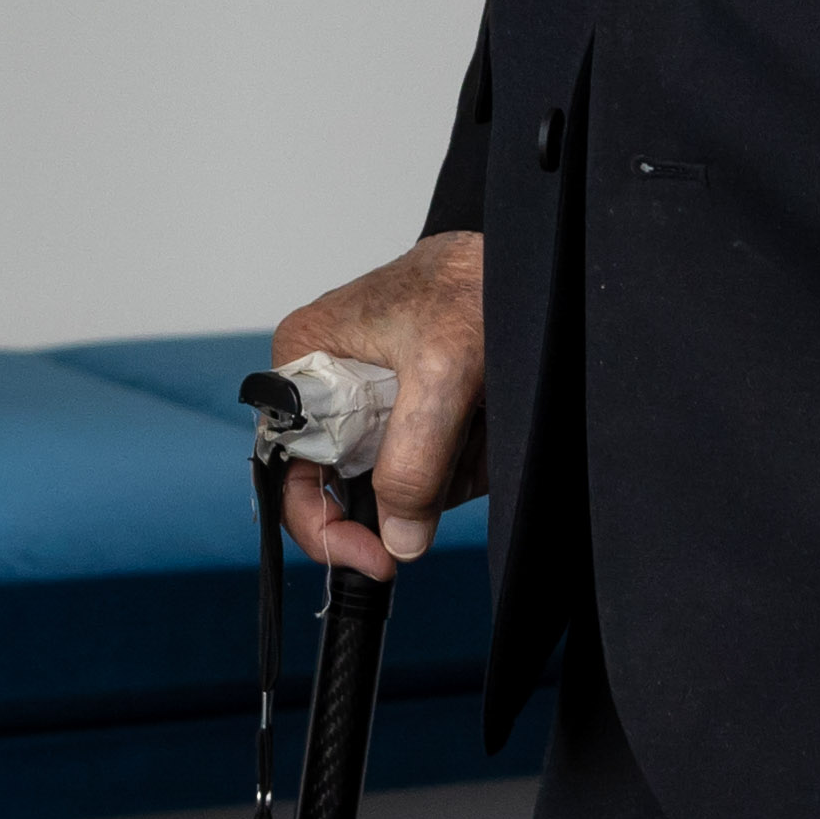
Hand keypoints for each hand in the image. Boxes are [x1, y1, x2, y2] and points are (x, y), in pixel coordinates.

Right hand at [262, 235, 487, 576]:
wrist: (532, 259)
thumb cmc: (478, 284)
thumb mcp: (444, 378)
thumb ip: (413, 464)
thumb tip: (398, 541)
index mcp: (303, 358)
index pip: (287, 470)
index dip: (324, 528)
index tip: (377, 560)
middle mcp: (325, 378)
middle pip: (343, 481)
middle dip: (404, 494)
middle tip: (457, 466)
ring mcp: (370, 393)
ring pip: (390, 479)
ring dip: (443, 474)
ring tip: (480, 426)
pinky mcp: (409, 401)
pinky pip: (424, 461)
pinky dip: (461, 461)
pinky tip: (484, 423)